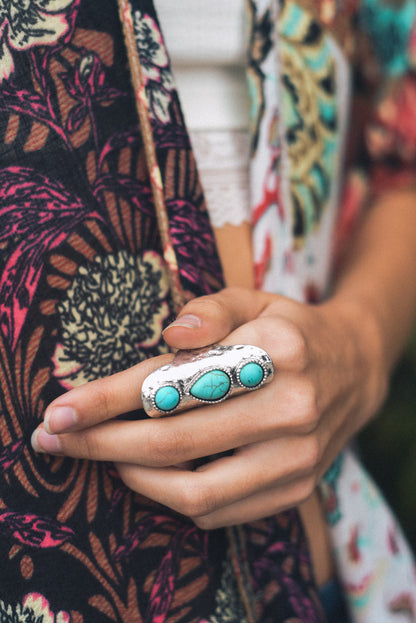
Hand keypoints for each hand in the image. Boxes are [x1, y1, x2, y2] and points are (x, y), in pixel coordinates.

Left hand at [31, 287, 386, 528]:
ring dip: (132, 478)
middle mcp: (291, 409)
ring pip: (193, 491)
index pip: (178, 382)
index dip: (110, 400)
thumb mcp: (255, 299)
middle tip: (58, 438)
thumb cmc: (290, 330)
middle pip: (175, 442)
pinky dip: (171, 497)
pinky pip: (218, 511)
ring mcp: (296, 458)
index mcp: (278, 350)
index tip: (61, 410)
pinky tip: (150, 473)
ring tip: (103, 457)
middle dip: (103, 444)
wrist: (353, 371)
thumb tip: (170, 335)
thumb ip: (211, 309)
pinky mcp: (295, 490)